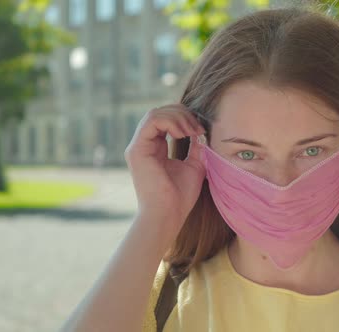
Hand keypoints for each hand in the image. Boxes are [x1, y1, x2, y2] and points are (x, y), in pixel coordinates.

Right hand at [124, 104, 205, 233]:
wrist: (168, 215)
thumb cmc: (180, 197)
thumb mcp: (194, 165)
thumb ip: (196, 147)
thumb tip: (201, 130)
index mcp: (154, 149)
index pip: (165, 120)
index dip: (184, 118)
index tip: (201, 130)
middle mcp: (143, 145)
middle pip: (160, 113)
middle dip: (182, 114)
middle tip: (198, 128)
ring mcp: (138, 147)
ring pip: (155, 113)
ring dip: (178, 117)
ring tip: (192, 130)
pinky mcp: (137, 150)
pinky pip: (151, 121)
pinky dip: (170, 122)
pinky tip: (183, 133)